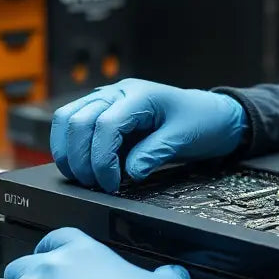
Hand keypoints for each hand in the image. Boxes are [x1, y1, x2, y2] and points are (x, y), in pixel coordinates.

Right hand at [50, 78, 247, 191]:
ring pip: (67, 119)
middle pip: (77, 120)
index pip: (105, 124)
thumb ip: (154, 153)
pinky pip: (75, 125)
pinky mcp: (103, 113)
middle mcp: (117, 93)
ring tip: (84, 178)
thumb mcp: (183, 138)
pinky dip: (72, 147)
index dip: (102, 158)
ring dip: (68, 151)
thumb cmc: (201, 121)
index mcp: (139, 95)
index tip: (111, 183)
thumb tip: (129, 172)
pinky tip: (85, 168)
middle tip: (94, 184)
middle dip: (80, 158)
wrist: (212, 115)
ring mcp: (107, 100)